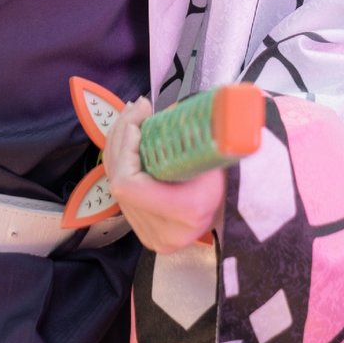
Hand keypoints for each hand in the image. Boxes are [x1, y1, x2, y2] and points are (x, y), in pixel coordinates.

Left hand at [104, 97, 224, 253]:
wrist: (228, 211)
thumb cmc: (225, 180)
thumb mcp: (215, 156)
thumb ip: (193, 135)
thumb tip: (172, 108)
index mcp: (185, 213)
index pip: (128, 184)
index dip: (125, 150)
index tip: (138, 123)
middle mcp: (163, 231)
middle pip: (118, 180)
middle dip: (121, 138)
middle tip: (135, 108)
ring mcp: (149, 234)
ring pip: (115, 183)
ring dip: (119, 146)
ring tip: (131, 117)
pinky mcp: (141, 229)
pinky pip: (120, 191)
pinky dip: (121, 161)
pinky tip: (128, 138)